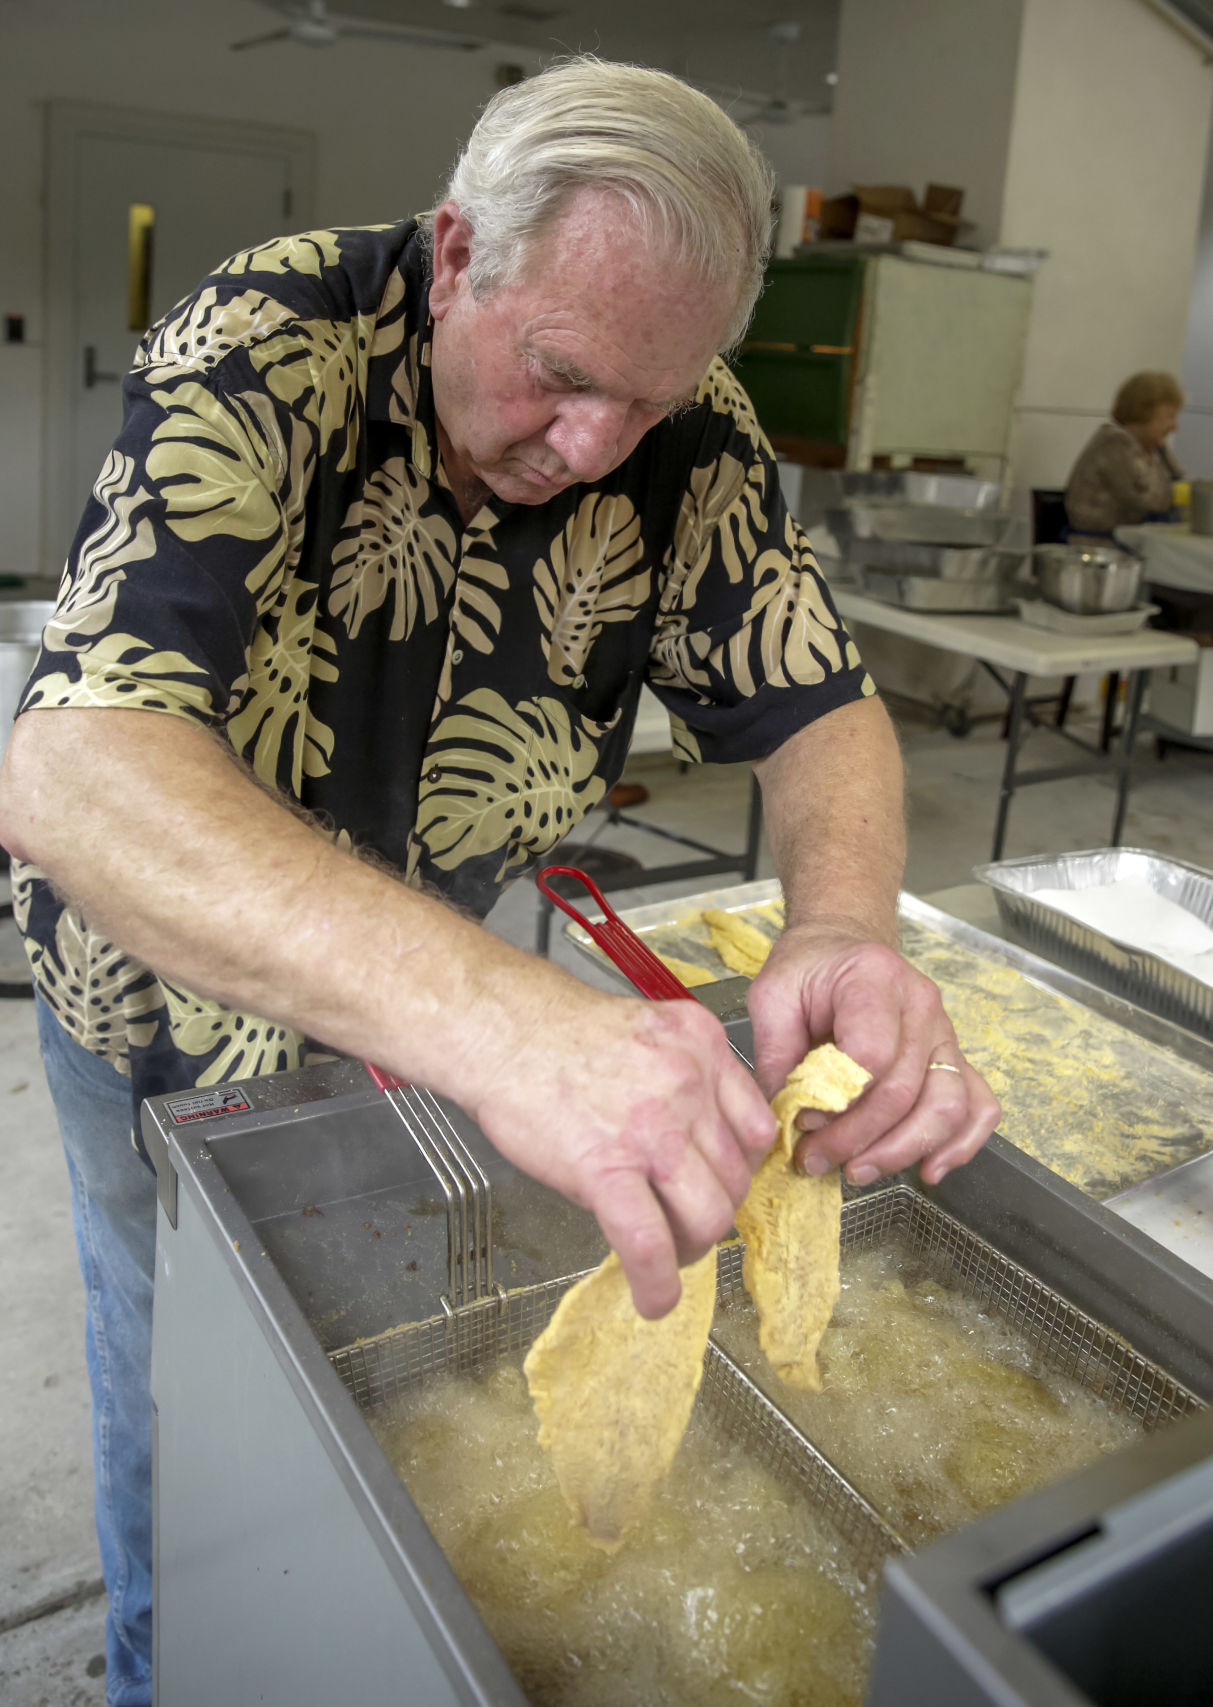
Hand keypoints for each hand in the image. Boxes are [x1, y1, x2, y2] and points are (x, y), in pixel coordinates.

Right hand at [465, 984, 775, 1318]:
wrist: (498, 1030)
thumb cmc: (553, 1032)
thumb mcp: (646, 1032)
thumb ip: (680, 1078)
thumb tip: (692, 1143)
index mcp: (700, 1045)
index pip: (755, 1126)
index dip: (740, 1167)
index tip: (719, 1182)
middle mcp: (689, 1084)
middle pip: (736, 1176)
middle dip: (715, 1211)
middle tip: (686, 1224)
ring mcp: (653, 1128)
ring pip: (709, 1215)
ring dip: (693, 1248)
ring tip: (670, 1258)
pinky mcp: (607, 1167)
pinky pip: (649, 1242)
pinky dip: (657, 1282)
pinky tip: (653, 1298)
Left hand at [746, 924, 999, 1187]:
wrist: (842, 946)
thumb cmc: (808, 969)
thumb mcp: (772, 996)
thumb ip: (775, 1055)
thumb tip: (782, 1122)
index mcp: (873, 979)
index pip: (872, 1053)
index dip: (837, 1100)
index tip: (802, 1118)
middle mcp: (920, 1005)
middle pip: (904, 1091)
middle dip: (857, 1139)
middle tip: (815, 1159)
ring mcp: (944, 1033)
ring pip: (947, 1106)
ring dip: (901, 1150)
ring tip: (857, 1171)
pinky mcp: (953, 1058)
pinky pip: (978, 1106)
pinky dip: (959, 1144)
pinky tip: (928, 1170)